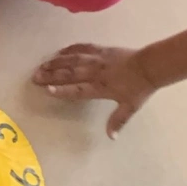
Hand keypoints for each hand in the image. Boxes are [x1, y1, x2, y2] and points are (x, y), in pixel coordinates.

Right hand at [33, 44, 156, 138]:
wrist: (151, 66)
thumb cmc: (139, 88)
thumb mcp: (130, 107)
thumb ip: (118, 121)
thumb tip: (111, 137)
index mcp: (101, 87)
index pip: (78, 89)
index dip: (62, 90)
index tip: (47, 90)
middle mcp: (95, 72)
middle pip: (70, 74)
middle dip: (51, 75)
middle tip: (35, 77)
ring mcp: (96, 59)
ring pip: (72, 60)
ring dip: (56, 62)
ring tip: (42, 65)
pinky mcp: (100, 49)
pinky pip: (82, 48)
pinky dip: (69, 49)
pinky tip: (60, 51)